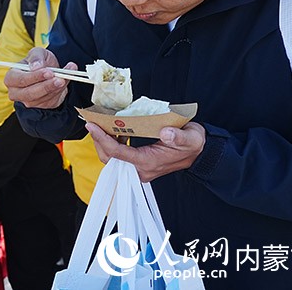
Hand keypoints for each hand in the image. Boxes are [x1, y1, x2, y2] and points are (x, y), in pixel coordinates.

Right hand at [4, 47, 72, 108]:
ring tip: (65, 78)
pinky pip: (51, 100)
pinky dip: (60, 90)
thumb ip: (36, 57)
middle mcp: (16, 92)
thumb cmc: (39, 62)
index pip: (21, 80)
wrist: (50, 72)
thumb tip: (36, 66)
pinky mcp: (41, 106)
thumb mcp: (37, 53)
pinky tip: (65, 80)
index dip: (35, 77)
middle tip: (59, 79)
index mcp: (11, 78)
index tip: (49, 72)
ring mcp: (28, 101)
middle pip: (30, 93)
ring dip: (55, 88)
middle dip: (46, 86)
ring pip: (42, 98)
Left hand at [86, 121, 205, 181]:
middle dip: (98, 142)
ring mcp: (139, 168)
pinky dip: (111, 143)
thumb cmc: (193, 143)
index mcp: (149, 162)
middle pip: (109, 159)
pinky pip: (118, 156)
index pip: (118, 153)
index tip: (92, 126)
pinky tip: (113, 130)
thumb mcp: (191, 137)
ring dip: (103, 142)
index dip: (102, 139)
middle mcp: (141, 169)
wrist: (199, 153)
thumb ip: (179, 136)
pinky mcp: (138, 164)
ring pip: (112, 159)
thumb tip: (166, 133)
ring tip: (100, 125)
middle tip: (93, 123)